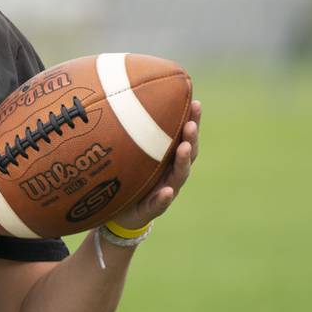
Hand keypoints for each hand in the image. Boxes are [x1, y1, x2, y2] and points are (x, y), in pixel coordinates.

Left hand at [109, 99, 201, 230]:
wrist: (119, 213)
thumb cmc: (126, 178)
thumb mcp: (126, 153)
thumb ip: (127, 133)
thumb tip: (116, 97)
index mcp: (167, 157)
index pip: (183, 136)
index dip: (192, 120)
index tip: (195, 102)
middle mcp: (171, 172)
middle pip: (188, 153)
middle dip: (191, 138)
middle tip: (190, 124)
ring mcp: (165, 190)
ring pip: (179, 175)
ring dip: (182, 161)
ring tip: (183, 148)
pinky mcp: (153, 208)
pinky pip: (160, 203)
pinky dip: (164, 197)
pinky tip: (167, 191)